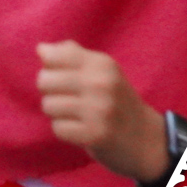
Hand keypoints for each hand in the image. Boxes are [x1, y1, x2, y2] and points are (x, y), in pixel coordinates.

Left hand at [37, 40, 167, 183]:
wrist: (145, 138)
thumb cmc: (116, 101)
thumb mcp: (102, 72)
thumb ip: (72, 56)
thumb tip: (40, 48)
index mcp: (102, 63)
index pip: (54, 55)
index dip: (50, 68)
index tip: (62, 77)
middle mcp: (101, 82)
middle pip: (45, 80)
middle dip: (50, 92)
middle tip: (69, 100)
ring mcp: (99, 109)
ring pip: (48, 105)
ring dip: (57, 114)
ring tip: (76, 115)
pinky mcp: (94, 135)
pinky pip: (58, 128)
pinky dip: (65, 131)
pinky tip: (80, 129)